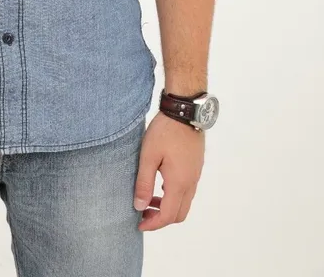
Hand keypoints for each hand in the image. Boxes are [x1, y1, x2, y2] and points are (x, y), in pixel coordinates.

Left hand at [133, 110, 204, 230]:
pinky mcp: (196, 167)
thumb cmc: (164, 131)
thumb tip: (139, 207)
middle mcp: (191, 183)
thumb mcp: (148, 156)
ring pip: (184, 203)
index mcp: (179, 183)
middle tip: (143, 213)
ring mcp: (195, 175)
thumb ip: (144, 183)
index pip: (168, 216)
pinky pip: (187, 191)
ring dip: (167, 207)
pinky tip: (160, 184)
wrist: (185, 111)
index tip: (139, 224)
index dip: (153, 224)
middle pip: (179, 214)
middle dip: (161, 219)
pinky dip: (173, 196)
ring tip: (149, 199)